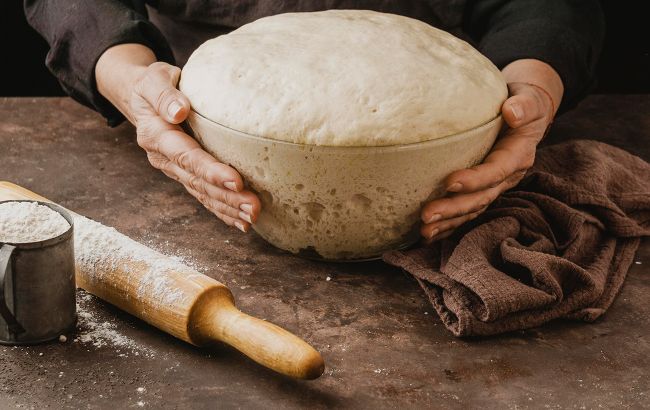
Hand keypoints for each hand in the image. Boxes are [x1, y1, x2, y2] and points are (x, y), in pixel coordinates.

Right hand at [96, 45, 260, 232]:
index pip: (188, 157)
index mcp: (157, 136)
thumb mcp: (153, 79)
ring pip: (203, 194)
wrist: (140, 97)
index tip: (236, 181)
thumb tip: (179, 110)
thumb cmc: (151, 84)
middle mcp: (165, 159)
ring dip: (228, 209)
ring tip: (252, 218)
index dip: (211, 171)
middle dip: (227, 198)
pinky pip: (204, 196)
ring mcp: (174, 170)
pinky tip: (241, 222)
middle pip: (198, 182)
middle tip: (253, 208)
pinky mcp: (185, 174)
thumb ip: (163, 94)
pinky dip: (222, 211)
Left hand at [420, 60, 562, 242]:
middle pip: (480, 198)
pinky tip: (429, 235)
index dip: (474, 179)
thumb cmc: (524, 104)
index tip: (449, 182)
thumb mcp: (529, 101)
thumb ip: (525, 106)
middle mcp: (506, 177)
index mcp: (517, 156)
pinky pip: (466, 212)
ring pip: (471, 210)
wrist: (525, 112)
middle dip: (453, 209)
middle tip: (426, 215)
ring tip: (424, 231)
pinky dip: (449, 225)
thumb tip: (512, 112)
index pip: (495, 171)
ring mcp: (495, 187)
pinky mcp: (483, 191)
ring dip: (448, 223)